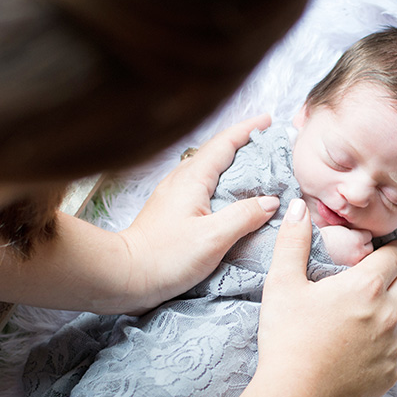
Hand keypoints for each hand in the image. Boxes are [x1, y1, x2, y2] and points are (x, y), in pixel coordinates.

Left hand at [118, 115, 280, 311]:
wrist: (125, 275)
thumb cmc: (165, 257)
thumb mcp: (213, 238)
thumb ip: (244, 216)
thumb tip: (271, 201)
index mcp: (192, 179)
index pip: (224, 143)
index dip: (248, 130)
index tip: (268, 120)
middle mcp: (180, 180)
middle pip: (215, 152)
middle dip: (243, 143)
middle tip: (268, 143)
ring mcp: (173, 194)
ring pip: (207, 169)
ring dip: (231, 163)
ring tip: (255, 167)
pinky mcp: (170, 211)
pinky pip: (201, 186)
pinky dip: (220, 182)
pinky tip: (229, 195)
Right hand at [257, 199, 396, 396]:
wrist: (295, 395)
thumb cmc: (287, 338)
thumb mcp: (282, 283)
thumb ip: (293, 242)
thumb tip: (297, 207)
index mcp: (366, 286)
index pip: (394, 257)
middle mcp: (388, 313)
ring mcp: (392, 346)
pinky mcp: (389, 373)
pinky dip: (395, 340)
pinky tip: (386, 340)